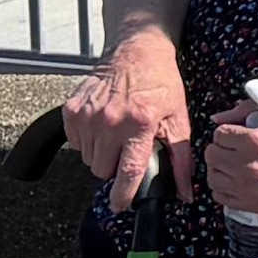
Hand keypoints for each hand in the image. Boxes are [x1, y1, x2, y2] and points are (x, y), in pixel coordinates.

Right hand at [64, 29, 195, 215]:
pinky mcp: (71, 110)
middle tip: (128, 150)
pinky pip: (75, 144)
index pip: (128, 170)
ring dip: (102, 155)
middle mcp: (109, 121)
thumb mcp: (179, 119)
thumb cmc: (161, 84)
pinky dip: (88, 141)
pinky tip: (103, 125)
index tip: (120, 207)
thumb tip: (186, 193)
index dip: (124, 194)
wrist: (137, 50)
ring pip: (88, 159)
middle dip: (115, 167)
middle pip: (103, 170)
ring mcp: (87, 115)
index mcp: (139, 124)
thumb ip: (181, 160)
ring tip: (118, 134)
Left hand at [200, 108, 257, 225]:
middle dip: (222, 150)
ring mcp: (246, 187)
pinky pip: (218, 194)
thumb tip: (215, 118)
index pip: (220, 133)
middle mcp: (248, 166)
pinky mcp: (247, 204)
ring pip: (212, 175)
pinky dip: (225, 187)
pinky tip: (238, 181)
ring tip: (237, 166)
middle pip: (212, 154)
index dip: (229, 133)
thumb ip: (245, 112)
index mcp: (257, 142)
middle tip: (236, 150)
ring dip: (222, 169)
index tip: (238, 136)